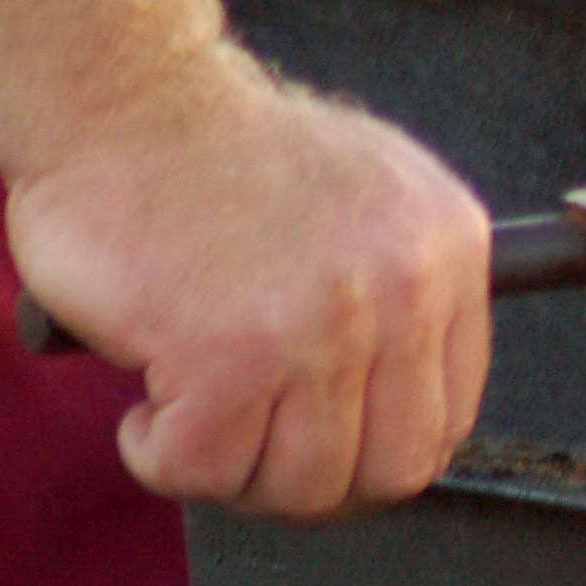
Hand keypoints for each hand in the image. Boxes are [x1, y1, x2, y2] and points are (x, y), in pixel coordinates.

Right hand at [3, 50, 491, 520]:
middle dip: (312, 481)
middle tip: (253, 447)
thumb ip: (406, 289)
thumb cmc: (233, 150)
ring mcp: (320, 328)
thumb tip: (402, 397)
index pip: (450, 417)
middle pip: (388, 472)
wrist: (135, 101)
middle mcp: (402, 292)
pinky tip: (149, 405)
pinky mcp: (226, 357)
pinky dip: (160, 455)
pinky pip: (202, 469)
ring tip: (195, 412)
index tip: (327, 445)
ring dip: (232, 469)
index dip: (377, 449)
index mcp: (450, 252)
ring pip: (298, 485)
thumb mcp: (376, 193)